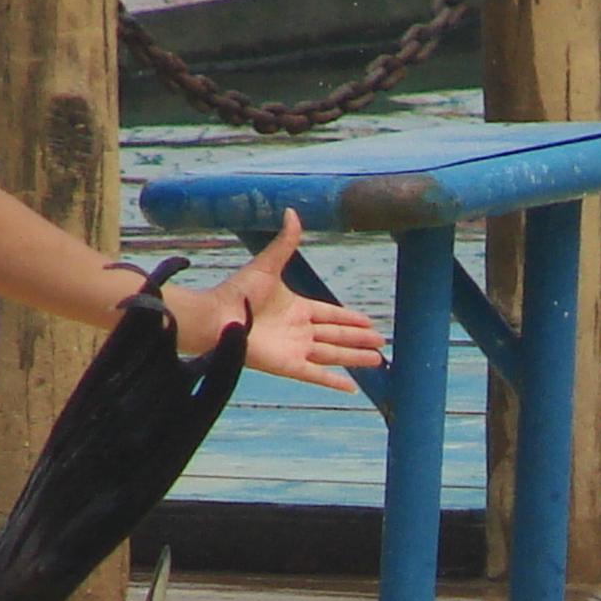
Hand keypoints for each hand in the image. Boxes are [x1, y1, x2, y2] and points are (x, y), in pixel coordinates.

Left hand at [171, 210, 384, 392]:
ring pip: (334, 355)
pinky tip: (352, 388)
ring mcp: (296, 349)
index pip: (330, 314)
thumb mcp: (268, 264)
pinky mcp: (289, 366)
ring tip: (378, 361)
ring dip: (356, 358)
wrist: (218, 317)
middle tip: (382, 343)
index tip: (368, 322)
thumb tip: (292, 212)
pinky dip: (334, 382)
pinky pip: (317, 375)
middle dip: (360, 339)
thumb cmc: (238, 291)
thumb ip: (285, 242)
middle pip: (337, 335)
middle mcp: (299, 330)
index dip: (350, 318)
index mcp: (296, 308)